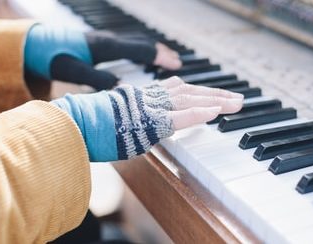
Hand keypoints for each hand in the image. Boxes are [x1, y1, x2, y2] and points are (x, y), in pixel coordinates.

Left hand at [24, 25, 181, 90]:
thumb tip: (121, 88)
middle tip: (177, 64)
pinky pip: (128, 46)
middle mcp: (109, 40)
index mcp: (106, 47)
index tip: (177, 65)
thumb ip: (96, 79)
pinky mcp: (100, 44)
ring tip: (166, 61)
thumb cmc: (52, 58)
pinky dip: (140, 52)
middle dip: (161, 53)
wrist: (35, 44)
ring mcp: (105, 40)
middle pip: (142, 43)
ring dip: (152, 51)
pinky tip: (140, 60)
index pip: (140, 49)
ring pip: (135, 43)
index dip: (160, 57)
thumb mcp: (72, 71)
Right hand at [52, 76, 242, 161]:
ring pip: (190, 100)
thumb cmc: (90, 124)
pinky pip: (179, 116)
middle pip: (189, 92)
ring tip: (237, 103)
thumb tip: (155, 125)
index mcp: (143, 95)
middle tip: (237, 98)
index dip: (197, 92)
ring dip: (216, 101)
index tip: (213, 94)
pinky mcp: (150, 121)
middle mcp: (150, 96)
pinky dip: (198, 113)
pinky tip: (217, 111)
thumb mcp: (117, 117)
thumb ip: (136, 116)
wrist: (75, 124)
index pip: (176, 89)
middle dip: (215, 94)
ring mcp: (151, 107)